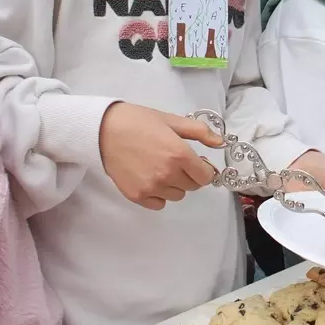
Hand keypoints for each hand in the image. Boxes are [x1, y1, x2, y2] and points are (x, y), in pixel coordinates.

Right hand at [99, 102, 224, 209]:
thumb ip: (199, 132)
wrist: (103, 130)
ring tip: (160, 167)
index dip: (204, 168)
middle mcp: (168, 175)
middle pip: (193, 186)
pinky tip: (150, 177)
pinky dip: (159, 194)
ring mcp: (151, 188)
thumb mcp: (172, 120)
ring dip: (174, 184)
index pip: (206, 176)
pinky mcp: (137, 196)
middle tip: (175, 160)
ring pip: (177, 195)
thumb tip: (221, 143)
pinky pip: (159, 203)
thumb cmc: (139, 121)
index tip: (196, 161)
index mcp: (179, 155)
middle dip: (189, 174)